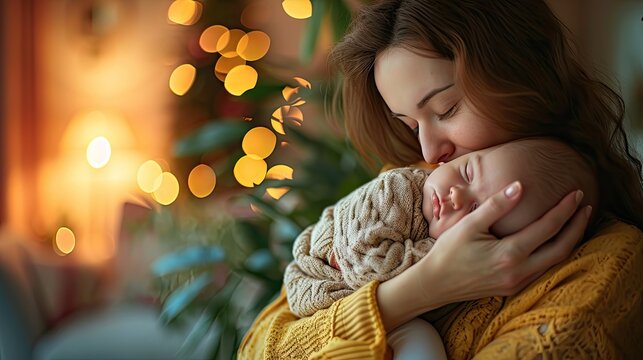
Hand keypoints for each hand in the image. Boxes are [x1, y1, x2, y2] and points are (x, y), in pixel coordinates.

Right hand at [419, 181, 591, 304]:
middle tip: (586, 207)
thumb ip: (496, 205)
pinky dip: (555, 253)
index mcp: (509, 254)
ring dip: (569, 241)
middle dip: (577, 227)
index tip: (576, 193)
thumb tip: (520, 185)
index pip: (547, 228)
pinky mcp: (512, 287)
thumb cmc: (447, 252)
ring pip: (555, 262)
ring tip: (576, 222)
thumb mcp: (469, 225)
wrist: (433, 284)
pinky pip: (543, 269)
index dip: (565, 209)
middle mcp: (519, 271)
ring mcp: (517, 282)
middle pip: (562, 249)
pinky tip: (554, 241)